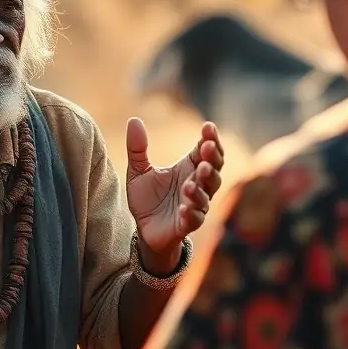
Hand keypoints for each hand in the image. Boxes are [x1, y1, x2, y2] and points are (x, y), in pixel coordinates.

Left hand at [126, 118, 223, 271]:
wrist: (143, 228)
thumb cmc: (147, 198)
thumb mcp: (138, 171)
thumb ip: (137, 148)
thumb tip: (134, 119)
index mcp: (189, 168)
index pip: (206, 151)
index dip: (210, 139)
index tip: (207, 126)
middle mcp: (197, 185)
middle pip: (213, 170)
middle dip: (212, 159)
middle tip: (206, 148)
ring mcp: (195, 205)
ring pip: (206, 195)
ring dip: (201, 186)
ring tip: (192, 178)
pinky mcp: (186, 224)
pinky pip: (194, 218)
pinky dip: (192, 212)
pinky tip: (184, 207)